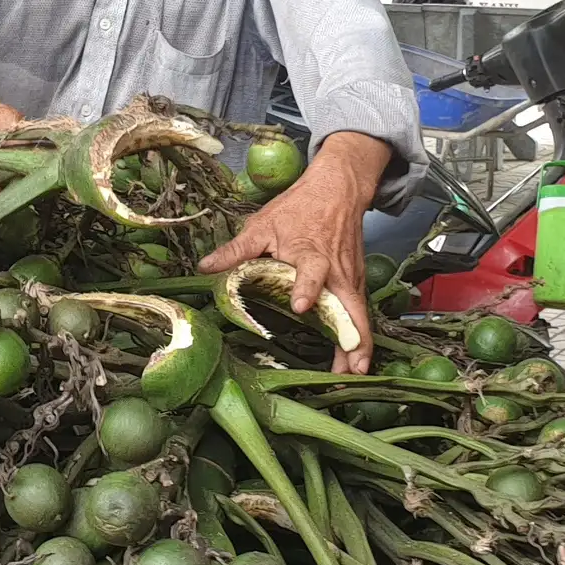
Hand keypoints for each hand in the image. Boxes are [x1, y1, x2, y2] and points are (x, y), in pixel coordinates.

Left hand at [201, 132, 391, 373]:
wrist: (337, 189)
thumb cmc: (298, 207)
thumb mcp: (263, 224)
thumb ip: (236, 250)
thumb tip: (204, 267)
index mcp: (312, 254)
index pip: (312, 273)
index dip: (307, 288)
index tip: (301, 306)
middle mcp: (337, 271)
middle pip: (350, 308)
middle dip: (351, 339)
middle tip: (350, 369)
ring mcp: (351, 279)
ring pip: (359, 317)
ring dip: (359, 346)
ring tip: (354, 375)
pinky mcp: (356, 283)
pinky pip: (359, 314)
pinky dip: (359, 338)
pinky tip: (353, 361)